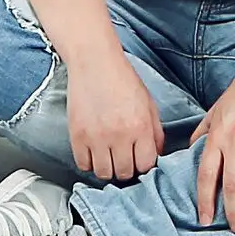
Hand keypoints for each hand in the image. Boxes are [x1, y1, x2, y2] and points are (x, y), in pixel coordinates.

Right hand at [67, 49, 164, 183]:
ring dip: (107, 167)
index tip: (139, 160)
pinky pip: (83, 165)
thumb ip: (155, 132)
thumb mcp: (148, 103)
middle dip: (126, 168)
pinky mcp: (77, 136)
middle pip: (124, 173)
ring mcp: (96, 137)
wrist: (94, 62)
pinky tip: (94, 150)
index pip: (146, 165)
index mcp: (140, 126)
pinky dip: (89, 162)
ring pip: (103, 173)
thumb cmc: (122, 80)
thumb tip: (157, 155)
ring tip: (108, 155)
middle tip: (123, 157)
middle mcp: (119, 135)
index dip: (144, 165)